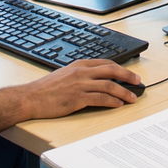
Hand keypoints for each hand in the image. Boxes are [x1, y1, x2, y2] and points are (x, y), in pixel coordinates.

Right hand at [14, 59, 142, 118]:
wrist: (30, 98)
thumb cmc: (45, 89)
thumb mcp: (65, 74)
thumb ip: (80, 75)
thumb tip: (96, 80)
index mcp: (79, 65)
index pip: (106, 63)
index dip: (121, 68)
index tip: (130, 74)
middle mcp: (81, 72)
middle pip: (112, 71)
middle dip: (128, 76)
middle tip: (138, 82)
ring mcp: (80, 85)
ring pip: (109, 86)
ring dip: (124, 92)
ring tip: (132, 97)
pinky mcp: (77, 98)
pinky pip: (100, 99)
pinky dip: (112, 101)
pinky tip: (119, 104)